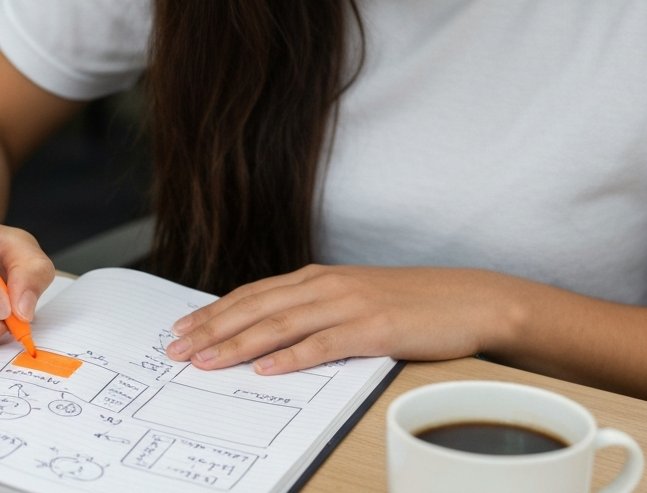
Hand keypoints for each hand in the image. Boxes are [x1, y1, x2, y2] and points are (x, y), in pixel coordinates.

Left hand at [164, 264, 517, 374]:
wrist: (469, 298)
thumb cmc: (413, 303)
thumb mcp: (355, 298)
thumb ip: (315, 309)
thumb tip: (274, 333)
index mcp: (319, 277)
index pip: (253, 294)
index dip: (214, 312)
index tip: (182, 329)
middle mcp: (327, 285)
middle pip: (256, 307)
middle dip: (212, 329)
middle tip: (176, 350)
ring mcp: (349, 304)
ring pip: (280, 325)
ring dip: (237, 344)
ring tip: (205, 361)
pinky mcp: (374, 327)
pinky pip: (324, 345)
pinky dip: (292, 357)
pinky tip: (266, 370)